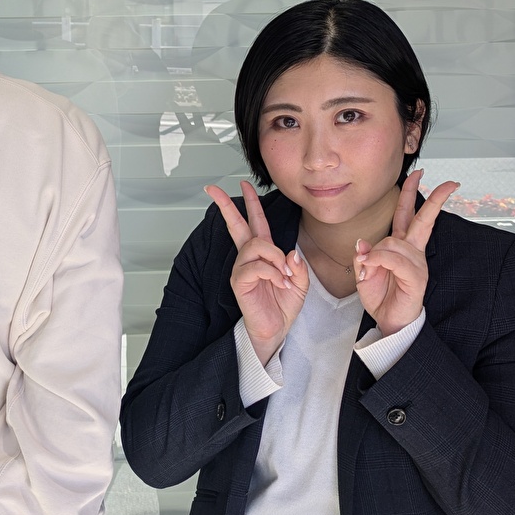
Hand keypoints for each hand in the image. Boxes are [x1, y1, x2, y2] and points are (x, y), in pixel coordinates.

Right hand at [205, 179, 308, 364]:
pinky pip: (256, 267)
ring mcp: (242, 268)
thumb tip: (290, 253)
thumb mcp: (300, 282)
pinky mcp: (240, 282)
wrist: (276, 330)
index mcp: (263, 253)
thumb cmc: (283, 305)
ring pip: (257, 245)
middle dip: (226, 205)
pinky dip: (273, 273)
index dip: (251, 203)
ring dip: (275, 257)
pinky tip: (280, 282)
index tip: (243, 185)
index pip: (255, 222)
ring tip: (285, 274)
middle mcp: (249, 257)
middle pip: (236, 225)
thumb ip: (297, 266)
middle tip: (213, 190)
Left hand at [352, 170, 457, 335]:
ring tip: (369, 269)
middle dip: (433, 199)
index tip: (418, 174)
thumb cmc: (382, 297)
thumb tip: (363, 244)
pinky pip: (394, 260)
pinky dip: (380, 261)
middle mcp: (412, 251)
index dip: (410, 193)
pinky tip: (373, 268)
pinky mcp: (416, 277)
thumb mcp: (364, 273)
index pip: (406, 214)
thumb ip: (363, 256)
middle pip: (421, 219)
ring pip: (392, 243)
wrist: (390, 322)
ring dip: (376, 253)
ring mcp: (416, 264)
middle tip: (449, 183)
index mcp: (401, 246)